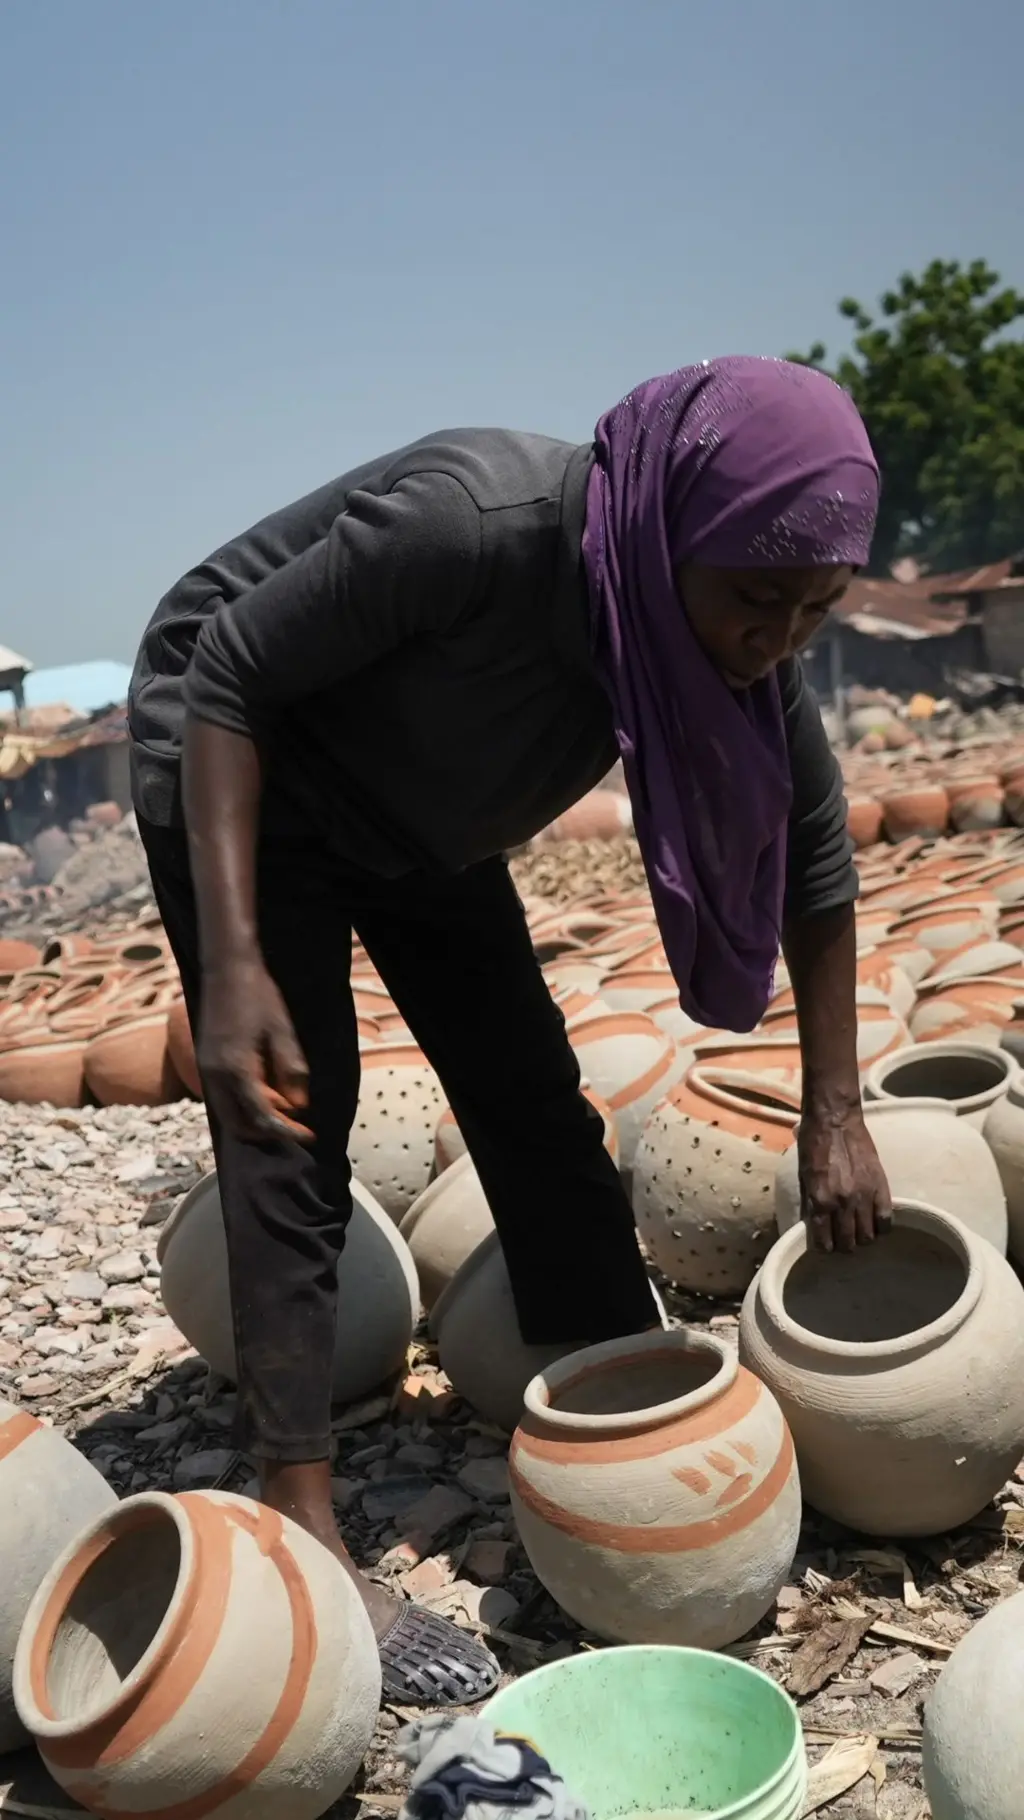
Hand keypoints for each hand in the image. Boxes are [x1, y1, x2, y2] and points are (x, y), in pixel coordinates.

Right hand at [197, 955, 312, 1144]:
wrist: (226, 970)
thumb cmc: (258, 996)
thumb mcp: (283, 1032)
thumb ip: (291, 1071)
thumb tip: (299, 1106)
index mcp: (235, 1069)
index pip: (261, 1116)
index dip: (286, 1131)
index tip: (308, 1136)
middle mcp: (214, 1075)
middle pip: (239, 1125)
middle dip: (268, 1134)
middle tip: (295, 1129)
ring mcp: (205, 1069)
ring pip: (228, 1114)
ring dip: (254, 1122)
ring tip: (284, 1114)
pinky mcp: (204, 1063)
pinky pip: (222, 1099)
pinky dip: (243, 1107)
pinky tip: (265, 1096)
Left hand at [798, 1105, 892, 1253]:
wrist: (835, 1121)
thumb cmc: (813, 1144)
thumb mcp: (803, 1175)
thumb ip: (809, 1201)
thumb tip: (812, 1225)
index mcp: (820, 1200)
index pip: (823, 1242)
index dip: (823, 1247)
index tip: (825, 1245)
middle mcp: (842, 1203)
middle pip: (848, 1243)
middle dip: (843, 1245)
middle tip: (842, 1238)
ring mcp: (864, 1196)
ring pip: (868, 1236)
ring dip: (862, 1237)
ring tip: (858, 1230)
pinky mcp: (881, 1187)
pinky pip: (886, 1220)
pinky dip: (881, 1226)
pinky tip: (875, 1222)